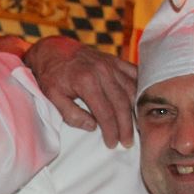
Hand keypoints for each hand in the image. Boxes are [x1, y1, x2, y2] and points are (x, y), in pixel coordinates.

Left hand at [23, 35, 137, 147]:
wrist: (52, 50)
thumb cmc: (51, 76)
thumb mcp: (52, 97)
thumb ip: (71, 114)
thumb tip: (92, 126)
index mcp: (86, 81)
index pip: (105, 112)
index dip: (111, 130)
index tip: (112, 143)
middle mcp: (102, 71)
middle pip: (122, 103)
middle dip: (126, 126)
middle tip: (128, 142)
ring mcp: (110, 64)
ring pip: (131, 90)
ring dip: (136, 110)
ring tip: (136, 127)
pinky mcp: (114, 60)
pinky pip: (134, 73)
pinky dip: (141, 87)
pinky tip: (142, 102)